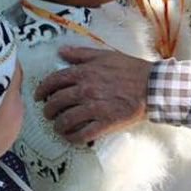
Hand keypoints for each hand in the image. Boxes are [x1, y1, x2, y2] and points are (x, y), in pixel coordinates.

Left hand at [34, 47, 152, 143]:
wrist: (152, 86)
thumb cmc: (130, 69)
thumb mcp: (105, 54)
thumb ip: (81, 53)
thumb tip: (61, 51)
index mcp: (84, 72)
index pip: (54, 81)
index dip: (42, 90)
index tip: (38, 95)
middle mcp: (85, 90)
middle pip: (56, 103)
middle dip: (48, 110)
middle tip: (48, 113)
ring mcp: (94, 108)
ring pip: (65, 121)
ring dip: (58, 126)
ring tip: (58, 127)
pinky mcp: (104, 123)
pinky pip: (82, 135)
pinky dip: (72, 138)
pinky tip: (71, 137)